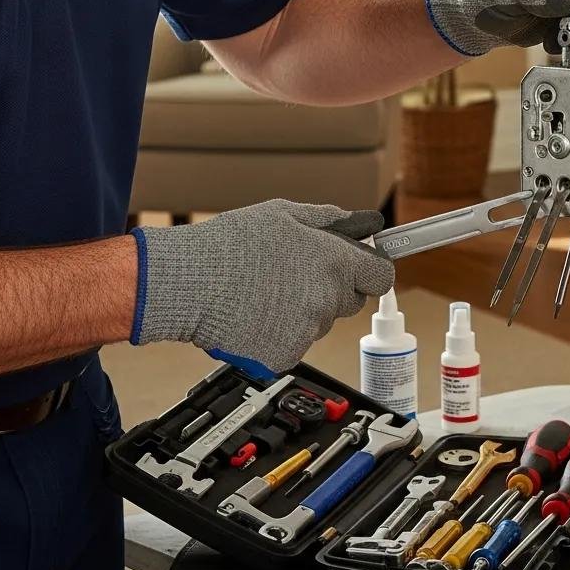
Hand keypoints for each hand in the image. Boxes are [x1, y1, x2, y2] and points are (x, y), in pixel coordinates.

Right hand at [131, 200, 393, 371]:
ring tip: (266, 293)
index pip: (382, 276)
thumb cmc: (229, 246)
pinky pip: (294, 344)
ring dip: (304, 311)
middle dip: (333, 289)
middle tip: (297, 277)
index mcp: (334, 262)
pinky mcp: (285, 355)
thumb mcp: (283, 215)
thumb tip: (358, 223)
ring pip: (320, 323)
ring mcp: (307, 331)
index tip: (364, 270)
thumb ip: (328, 220)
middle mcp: (327, 299)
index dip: (371, 271)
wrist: (187, 283)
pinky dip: (280, 334)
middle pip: (350, 301)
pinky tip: (256, 315)